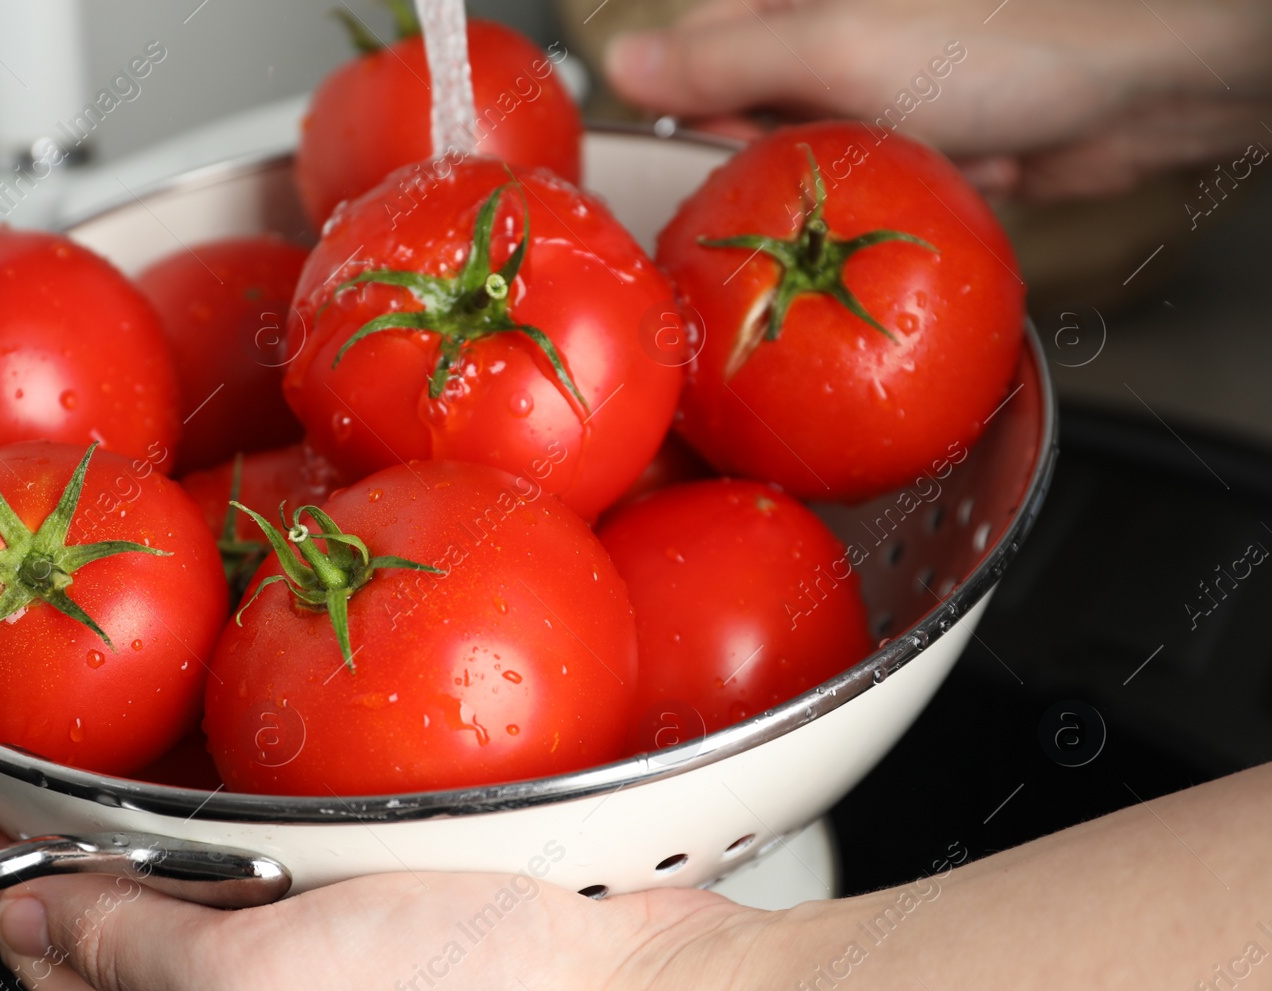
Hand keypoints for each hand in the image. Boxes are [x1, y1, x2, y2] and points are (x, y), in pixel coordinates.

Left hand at [0, 761, 785, 990]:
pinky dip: (240, 819)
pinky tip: (248, 772)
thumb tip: (26, 921)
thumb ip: (137, 956)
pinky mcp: (392, 923)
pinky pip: (280, 866)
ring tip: (91, 750)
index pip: (46, 956)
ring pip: (191, 889)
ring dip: (134, 824)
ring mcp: (325, 972)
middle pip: (104, 924)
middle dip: (34, 842)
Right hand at [602, 0, 1271, 200]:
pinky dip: (920, 186)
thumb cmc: (1006, 35)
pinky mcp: (932, 129)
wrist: (1145, 78)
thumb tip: (619, 65)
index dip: (710, 116)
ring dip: (870, 178)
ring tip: (934, 142)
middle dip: (803, 156)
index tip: (735, 152)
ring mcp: (886, 79)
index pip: (699, 55)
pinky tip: (972, 158)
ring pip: (823, 165)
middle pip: (757, 120)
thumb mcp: (835, 44)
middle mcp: (834, 28)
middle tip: (847, 154)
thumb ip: (721, 61)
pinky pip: (884, 183)